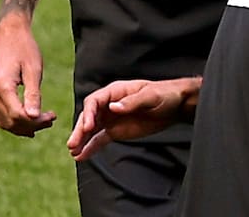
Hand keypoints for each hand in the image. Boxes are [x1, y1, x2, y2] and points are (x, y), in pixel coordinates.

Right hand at [0, 16, 56, 136]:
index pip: (18, 115)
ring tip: (44, 122)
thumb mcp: (34, 69)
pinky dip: (15, 121)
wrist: (10, 33)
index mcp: (2, 86)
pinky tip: (30, 120)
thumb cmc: (25, 48)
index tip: (53, 116)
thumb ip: (33, 94)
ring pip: (4, 122)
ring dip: (24, 126)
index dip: (36, 121)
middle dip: (32, 125)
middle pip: (11, 122)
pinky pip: (1, 115)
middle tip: (51, 120)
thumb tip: (34, 117)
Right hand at [67, 77, 202, 161]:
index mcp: (115, 91)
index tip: (88, 127)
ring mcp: (111, 118)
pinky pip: (99, 139)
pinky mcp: (116, 131)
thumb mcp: (150, 96)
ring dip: (81, 139)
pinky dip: (90, 147)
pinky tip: (81, 156)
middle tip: (73, 143)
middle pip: (89, 116)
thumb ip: (132, 102)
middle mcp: (109, 104)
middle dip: (80, 129)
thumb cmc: (164, 95)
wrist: (175, 106)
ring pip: (91, 129)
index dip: (89, 114)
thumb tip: (112, 108)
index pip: (95, 101)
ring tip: (73, 152)